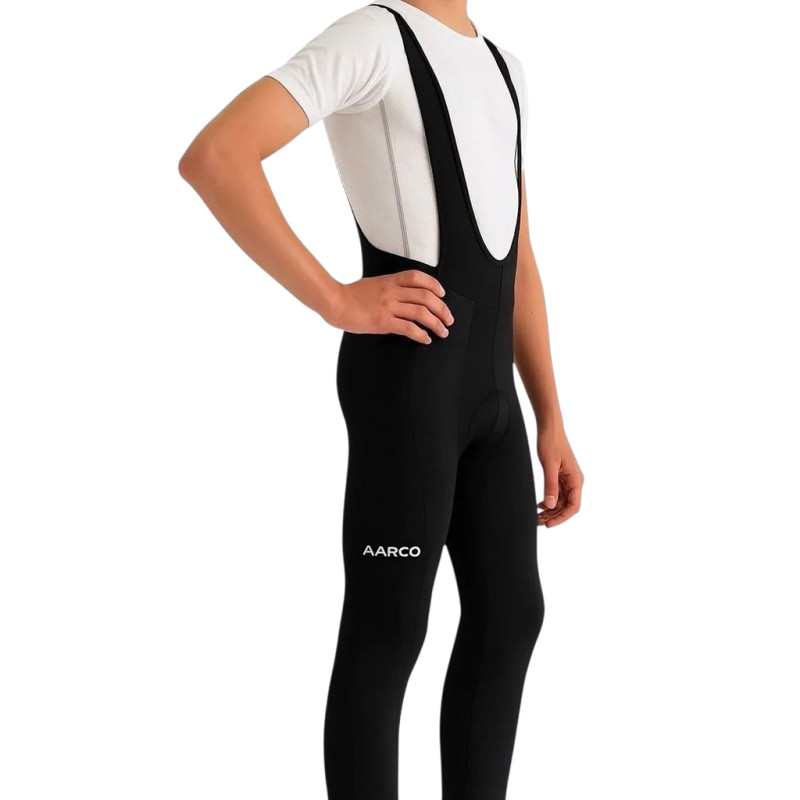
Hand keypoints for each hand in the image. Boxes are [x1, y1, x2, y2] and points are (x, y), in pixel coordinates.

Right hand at [326, 270, 453, 343]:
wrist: (335, 302)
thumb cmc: (350, 295)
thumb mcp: (373, 284)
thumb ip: (389, 288)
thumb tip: (402, 296)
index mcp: (390, 280)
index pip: (418, 278)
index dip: (434, 285)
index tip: (442, 295)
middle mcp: (392, 292)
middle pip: (426, 297)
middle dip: (442, 309)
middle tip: (448, 319)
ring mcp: (388, 306)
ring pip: (421, 313)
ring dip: (436, 323)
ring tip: (443, 331)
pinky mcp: (383, 322)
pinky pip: (408, 328)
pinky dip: (421, 334)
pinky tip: (426, 339)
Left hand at [536, 425, 583, 526]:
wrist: (549, 428)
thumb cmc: (551, 443)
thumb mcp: (549, 465)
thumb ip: (551, 486)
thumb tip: (551, 506)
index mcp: (576, 480)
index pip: (573, 506)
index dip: (562, 518)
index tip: (549, 524)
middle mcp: (574, 481)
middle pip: (567, 506)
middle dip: (554, 516)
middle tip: (538, 522)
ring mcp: (568, 480)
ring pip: (561, 502)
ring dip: (551, 511)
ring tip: (537, 517)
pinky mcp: (560, 477)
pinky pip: (557, 494)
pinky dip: (549, 501)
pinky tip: (540, 505)